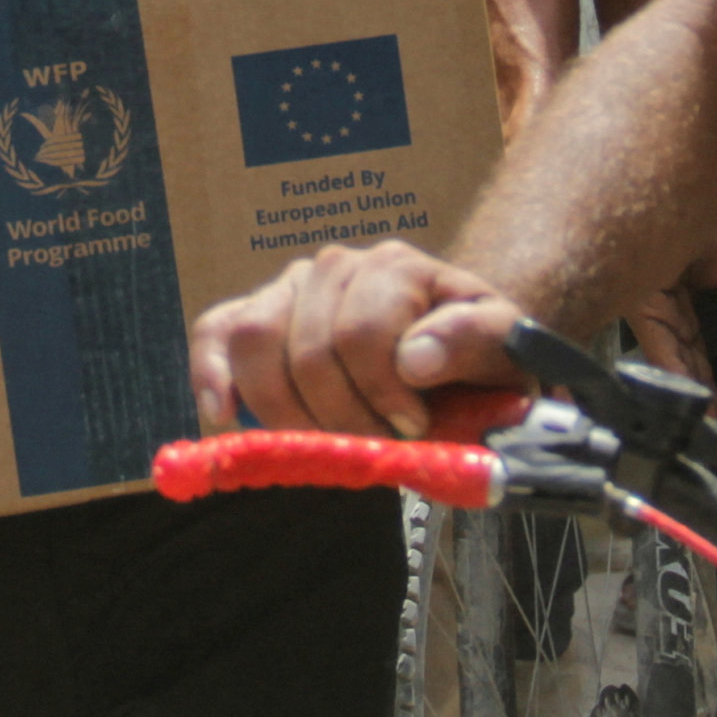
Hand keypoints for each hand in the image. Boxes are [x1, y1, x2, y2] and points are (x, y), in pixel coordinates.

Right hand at [188, 241, 528, 438]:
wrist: (456, 350)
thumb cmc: (478, 357)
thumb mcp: (505, 349)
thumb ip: (475, 341)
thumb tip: (414, 359)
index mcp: (398, 267)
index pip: (363, 334)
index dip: (382, 394)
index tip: (413, 429)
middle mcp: (337, 266)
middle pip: (308, 350)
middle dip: (339, 417)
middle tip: (370, 450)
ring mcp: (291, 287)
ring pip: (255, 340)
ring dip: (283, 410)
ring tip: (320, 442)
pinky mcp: (258, 313)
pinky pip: (216, 330)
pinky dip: (211, 373)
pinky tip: (222, 416)